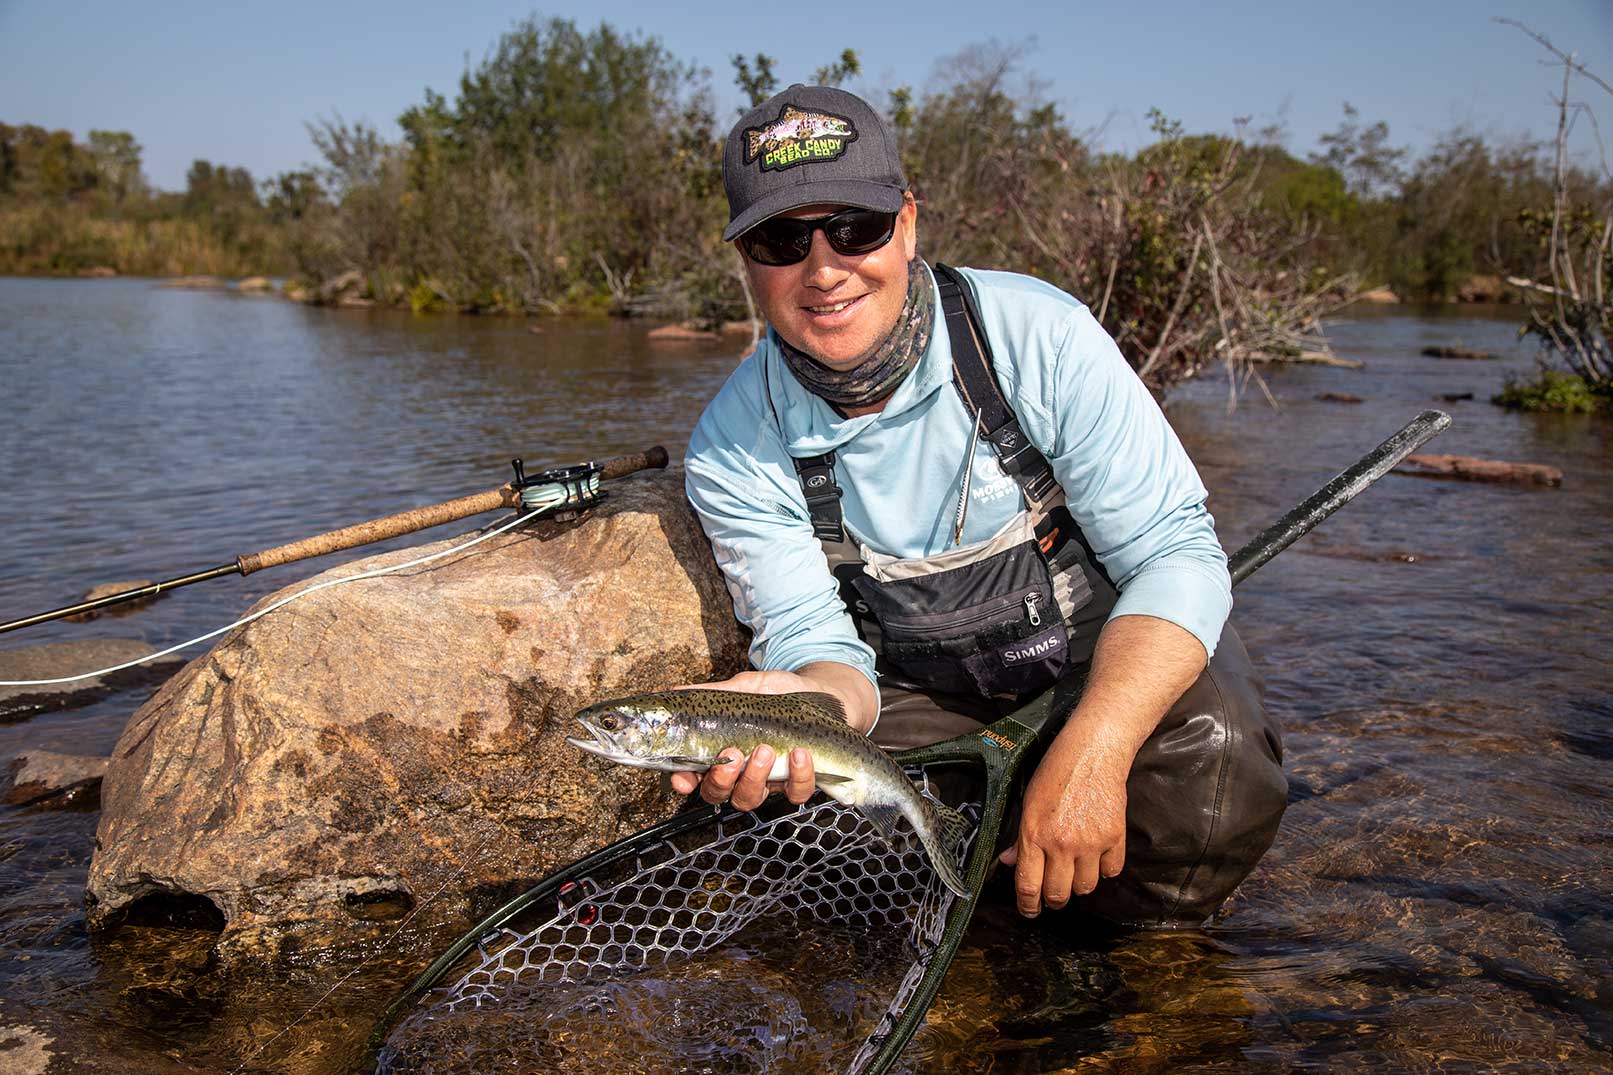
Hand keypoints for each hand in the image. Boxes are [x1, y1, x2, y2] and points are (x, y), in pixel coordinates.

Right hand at [668, 669, 822, 809]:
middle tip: (732, 756)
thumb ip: (714, 692)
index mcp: (720, 752)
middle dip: (721, 779)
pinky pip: (795, 793)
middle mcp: (740, 772)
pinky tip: (800, 753)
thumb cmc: (778, 692)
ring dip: (755, 777)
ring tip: (765, 750)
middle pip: (718, 793)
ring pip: (751, 798)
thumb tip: (677, 690)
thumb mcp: (745, 687)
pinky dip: (798, 776)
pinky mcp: (798, 782)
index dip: (684, 781)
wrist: (819, 692)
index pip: (693, 774)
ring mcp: (768, 780)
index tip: (683, 779)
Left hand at [999, 729, 1130, 916]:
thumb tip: (1008, 861)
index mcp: (1034, 834)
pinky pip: (1111, 872)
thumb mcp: (1028, 801)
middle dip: (1054, 899)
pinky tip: (1097, 857)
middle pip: (1058, 894)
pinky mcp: (1114, 838)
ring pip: (1085, 887)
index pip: (1028, 885)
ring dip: (1079, 884)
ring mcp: (1090, 842)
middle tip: (1053, 894)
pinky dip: (1104, 869)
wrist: (1092, 752)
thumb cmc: (1056, 772)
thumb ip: (1019, 836)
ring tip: (1075, 870)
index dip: (1028, 906)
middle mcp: (1061, 843)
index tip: (1030, 911)